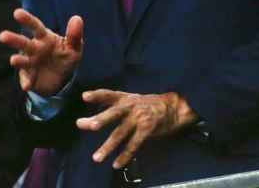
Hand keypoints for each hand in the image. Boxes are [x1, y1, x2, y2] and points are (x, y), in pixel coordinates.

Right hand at [0, 10, 82, 95]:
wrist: (62, 79)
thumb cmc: (65, 57)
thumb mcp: (74, 47)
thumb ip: (75, 35)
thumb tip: (77, 18)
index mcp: (44, 38)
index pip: (35, 27)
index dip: (27, 20)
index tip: (17, 13)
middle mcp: (34, 49)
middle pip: (23, 43)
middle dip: (13, 40)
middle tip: (3, 36)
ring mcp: (30, 64)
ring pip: (22, 61)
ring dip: (18, 60)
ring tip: (13, 60)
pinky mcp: (30, 78)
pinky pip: (27, 80)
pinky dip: (26, 82)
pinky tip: (27, 86)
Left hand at [77, 90, 197, 168]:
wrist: (174, 107)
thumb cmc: (149, 105)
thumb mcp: (132, 99)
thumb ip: (115, 105)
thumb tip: (95, 115)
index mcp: (125, 98)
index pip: (109, 94)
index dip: (97, 95)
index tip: (84, 96)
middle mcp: (130, 107)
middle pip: (113, 113)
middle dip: (99, 119)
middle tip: (85, 125)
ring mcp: (139, 118)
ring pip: (120, 134)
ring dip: (108, 147)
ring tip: (97, 158)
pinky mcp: (147, 130)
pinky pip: (133, 145)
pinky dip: (124, 156)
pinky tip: (116, 164)